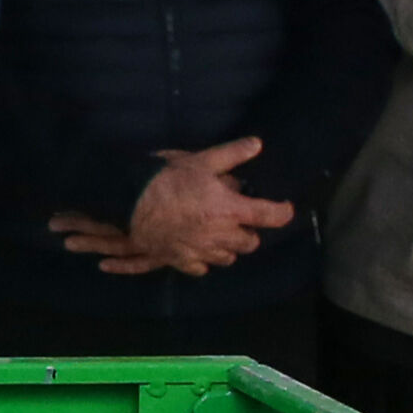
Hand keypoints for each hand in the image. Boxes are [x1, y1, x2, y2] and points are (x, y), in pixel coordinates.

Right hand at [52, 136, 293, 276]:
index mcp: (230, 209)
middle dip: (249, 232)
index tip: (283, 207)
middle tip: (238, 218)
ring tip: (218, 234)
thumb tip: (257, 144)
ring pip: (229, 258)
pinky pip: (202, 268)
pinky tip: (197, 247)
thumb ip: (231, 154)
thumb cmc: (166, 180)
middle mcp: (221, 235)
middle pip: (250, 243)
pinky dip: (204, 260)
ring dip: (229, 247)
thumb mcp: (200, 161)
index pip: (270, 216)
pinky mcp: (182, 261)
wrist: (129, 204)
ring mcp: (201, 251)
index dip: (283, 212)